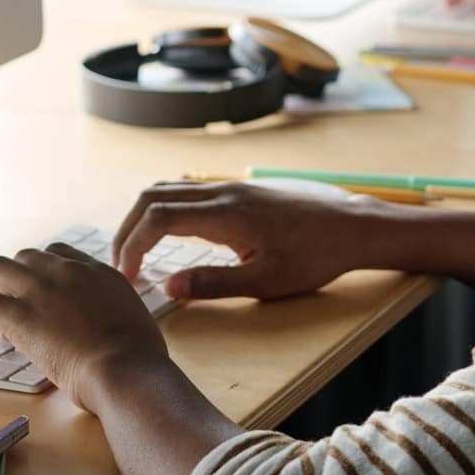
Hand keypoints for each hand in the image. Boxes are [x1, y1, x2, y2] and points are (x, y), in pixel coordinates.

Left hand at [0, 244, 168, 406]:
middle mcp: (66, 271)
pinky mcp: (18, 315)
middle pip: (24, 257)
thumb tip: (109, 329)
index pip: (58, 254)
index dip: (42, 275)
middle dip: (14, 283)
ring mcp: (40, 289)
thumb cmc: (138, 358)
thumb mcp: (134, 318)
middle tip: (14, 315)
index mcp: (97, 271)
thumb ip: (115, 312)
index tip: (40, 300)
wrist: (126, 369)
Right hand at [112, 180, 383, 300]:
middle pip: (152, 196)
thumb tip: (168, 287)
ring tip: (138, 253)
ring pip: (168, 189)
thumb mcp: (266, 281)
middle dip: (128, 230)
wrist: (352, 226)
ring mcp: (230, 187)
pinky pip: (187, 192)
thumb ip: (214, 284)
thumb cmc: (315, 257)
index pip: (157, 218)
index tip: (126, 277)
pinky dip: (164, 210)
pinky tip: (168, 236)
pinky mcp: (238, 191)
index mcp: (225, 214)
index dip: (132, 246)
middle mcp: (222, 193)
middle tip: (122, 266)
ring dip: (144, 218)